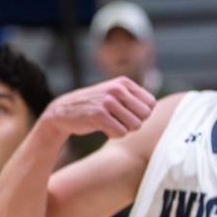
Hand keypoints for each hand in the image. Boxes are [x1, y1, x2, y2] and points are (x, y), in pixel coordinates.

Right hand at [38, 77, 155, 138]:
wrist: (63, 111)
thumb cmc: (94, 105)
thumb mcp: (114, 93)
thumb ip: (134, 98)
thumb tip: (153, 108)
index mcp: (123, 82)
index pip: (150, 103)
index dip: (141, 113)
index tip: (127, 113)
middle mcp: (117, 89)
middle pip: (145, 116)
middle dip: (134, 122)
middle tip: (118, 120)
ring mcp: (107, 101)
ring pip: (135, 126)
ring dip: (123, 129)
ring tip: (109, 122)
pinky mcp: (99, 115)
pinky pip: (121, 133)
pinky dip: (113, 134)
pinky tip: (101, 127)